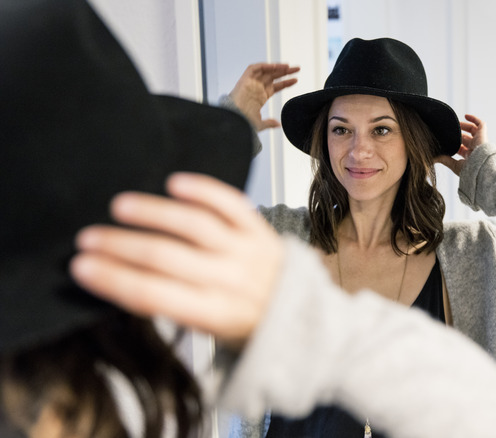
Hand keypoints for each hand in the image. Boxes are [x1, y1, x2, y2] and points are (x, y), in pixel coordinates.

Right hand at [70, 173, 284, 348]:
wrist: (296, 313)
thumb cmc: (242, 322)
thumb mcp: (207, 331)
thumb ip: (171, 307)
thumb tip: (118, 279)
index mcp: (213, 313)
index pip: (153, 295)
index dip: (113, 280)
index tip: (82, 267)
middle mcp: (230, 280)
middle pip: (166, 257)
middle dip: (120, 246)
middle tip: (88, 238)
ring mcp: (246, 250)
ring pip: (195, 225)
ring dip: (154, 213)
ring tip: (121, 206)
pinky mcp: (258, 228)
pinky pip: (231, 204)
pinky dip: (203, 190)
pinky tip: (175, 182)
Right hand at [229, 63, 299, 131]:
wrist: (234, 120)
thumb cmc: (243, 122)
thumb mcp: (260, 123)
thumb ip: (269, 123)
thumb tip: (278, 124)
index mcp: (261, 96)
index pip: (276, 86)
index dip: (286, 82)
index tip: (296, 79)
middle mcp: (257, 88)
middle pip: (273, 76)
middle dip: (285, 72)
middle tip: (297, 69)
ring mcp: (251, 83)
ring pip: (266, 71)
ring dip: (277, 67)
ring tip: (289, 67)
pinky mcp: (244, 79)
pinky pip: (254, 68)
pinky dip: (264, 66)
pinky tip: (275, 66)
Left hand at [434, 114, 487, 175]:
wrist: (481, 167)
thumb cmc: (470, 170)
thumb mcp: (455, 165)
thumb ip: (445, 160)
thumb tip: (432, 158)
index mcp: (469, 157)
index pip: (461, 148)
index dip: (454, 143)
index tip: (445, 139)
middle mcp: (474, 149)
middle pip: (466, 138)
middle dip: (457, 133)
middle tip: (448, 129)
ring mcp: (479, 141)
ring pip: (472, 130)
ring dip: (464, 125)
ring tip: (455, 122)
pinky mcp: (483, 135)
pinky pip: (481, 124)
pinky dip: (474, 119)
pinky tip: (465, 116)